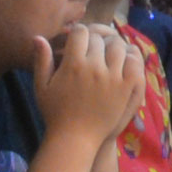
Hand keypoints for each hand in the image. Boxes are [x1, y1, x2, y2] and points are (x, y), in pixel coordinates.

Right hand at [33, 23, 145, 151]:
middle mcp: (94, 67)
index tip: (78, 39)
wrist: (75, 139)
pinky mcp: (126, 88)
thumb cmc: (54, 113)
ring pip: (118, 47)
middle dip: (94, 40)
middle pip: (99, 39)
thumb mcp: (42, 87)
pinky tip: (122, 63)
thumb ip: (41, 60)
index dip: (79, 33)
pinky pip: (133, 63)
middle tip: (92, 48)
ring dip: (112, 46)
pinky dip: (129, 58)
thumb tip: (38, 37)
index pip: (81, 32)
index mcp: (73, 64)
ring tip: (107, 54)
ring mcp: (113, 77)